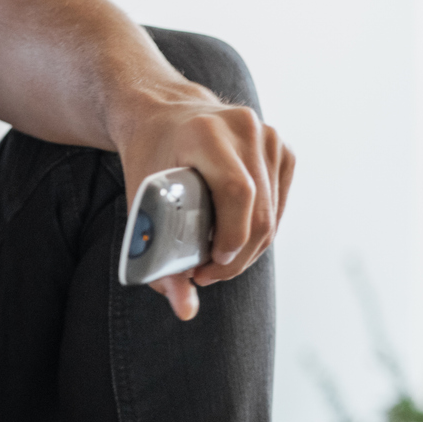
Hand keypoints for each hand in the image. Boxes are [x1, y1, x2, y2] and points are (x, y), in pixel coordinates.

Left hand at [115, 88, 294, 321]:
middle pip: (258, 210)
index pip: (236, 192)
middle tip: (206, 275)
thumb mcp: (140, 200)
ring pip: (273, 212)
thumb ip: (157, 257)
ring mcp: (268, 135)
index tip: (208, 266)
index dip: (230, 237)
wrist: (161, 111)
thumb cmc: (147, 157)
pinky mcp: (282, 148)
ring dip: (249, 248)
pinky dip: (261, 229)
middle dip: (237, 256)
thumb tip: (186, 310)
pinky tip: (234, 238)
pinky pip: (279, 204)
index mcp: (206, 131)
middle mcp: (243, 127)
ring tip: (215, 260)